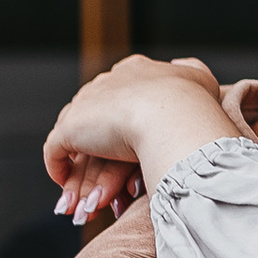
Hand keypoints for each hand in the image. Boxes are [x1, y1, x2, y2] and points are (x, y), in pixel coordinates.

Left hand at [44, 55, 230, 221]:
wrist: (173, 115)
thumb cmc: (193, 103)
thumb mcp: (201, 78)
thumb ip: (190, 70)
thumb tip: (179, 65)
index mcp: (135, 70)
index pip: (120, 94)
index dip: (123, 119)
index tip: (131, 143)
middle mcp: (106, 82)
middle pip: (97, 116)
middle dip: (99, 147)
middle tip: (106, 176)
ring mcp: (86, 104)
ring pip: (77, 136)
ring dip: (80, 166)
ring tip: (86, 192)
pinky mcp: (70, 128)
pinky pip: (56, 151)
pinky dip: (60, 168)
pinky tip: (68, 185)